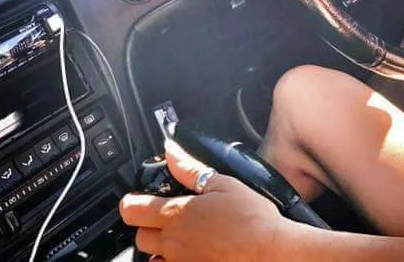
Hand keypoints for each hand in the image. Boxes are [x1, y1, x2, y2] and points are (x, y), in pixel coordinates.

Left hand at [119, 139, 295, 260]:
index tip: (140, 200)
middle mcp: (172, 244)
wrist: (272, 253)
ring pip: (153, 260)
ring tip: (185, 240)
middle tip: (169, 219)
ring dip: (162, 250)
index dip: (132, 202)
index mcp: (176, 215)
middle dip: (149, 226)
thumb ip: (190, 170)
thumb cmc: (253, 220)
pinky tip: (195, 254)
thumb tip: (171, 152)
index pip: (131, 209)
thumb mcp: (223, 184)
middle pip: (139, 237)